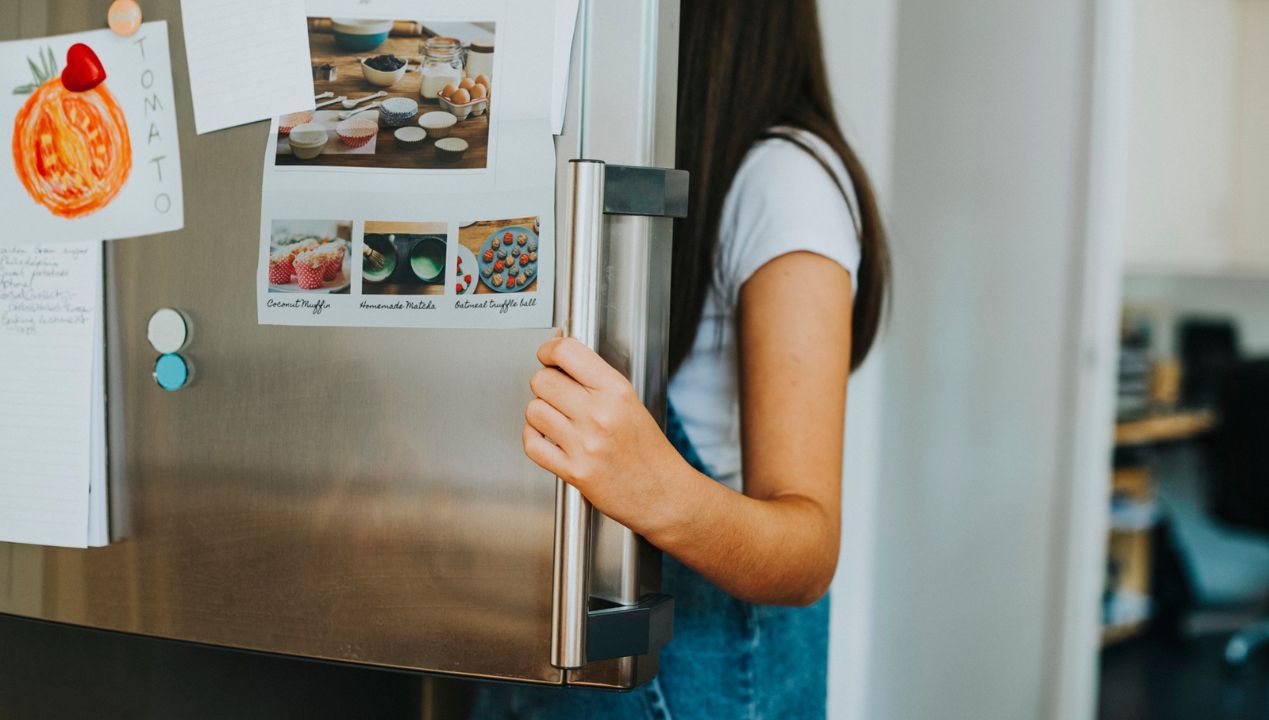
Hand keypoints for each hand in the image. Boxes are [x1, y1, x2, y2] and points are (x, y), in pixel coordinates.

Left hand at [523, 335, 686, 535]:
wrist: (663, 494)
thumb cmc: (649, 451)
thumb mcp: (631, 402)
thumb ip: (596, 379)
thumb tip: (559, 353)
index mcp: (616, 391)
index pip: (567, 352)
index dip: (549, 350)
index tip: (548, 355)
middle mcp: (599, 414)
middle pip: (543, 380)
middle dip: (545, 384)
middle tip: (556, 392)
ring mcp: (585, 444)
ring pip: (534, 410)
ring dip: (540, 413)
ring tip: (557, 419)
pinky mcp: (573, 471)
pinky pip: (532, 443)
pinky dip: (533, 438)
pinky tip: (547, 437)